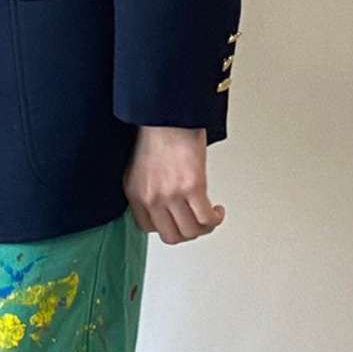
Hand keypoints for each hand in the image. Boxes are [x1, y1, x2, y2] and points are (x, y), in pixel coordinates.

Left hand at [123, 126, 223, 244]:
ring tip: (209, 217)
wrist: (169, 115)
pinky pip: (206, 219)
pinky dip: (215, 219)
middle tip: (195, 224)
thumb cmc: (157, 134)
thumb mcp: (139, 168)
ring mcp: (171, 195)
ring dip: (204, 228)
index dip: (165, 227)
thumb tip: (161, 205)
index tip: (175, 221)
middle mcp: (152, 197)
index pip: (147, 228)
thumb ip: (146, 190)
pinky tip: (217, 211)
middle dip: (186, 233)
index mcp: (135, 194)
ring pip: (191, 231)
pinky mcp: (193, 187)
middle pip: (171, 236)